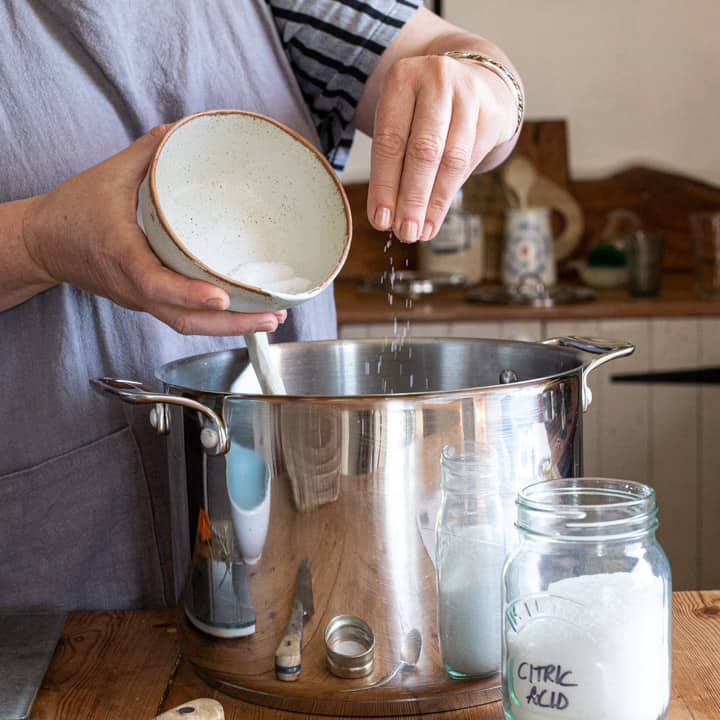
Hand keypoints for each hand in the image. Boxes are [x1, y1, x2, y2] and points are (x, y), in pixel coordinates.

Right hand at [22, 125, 285, 334]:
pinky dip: (214, 321)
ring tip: (269, 319)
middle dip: (230, 324)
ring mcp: (141, 299)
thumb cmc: (73, 210)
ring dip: (229, 328)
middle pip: (183, 319)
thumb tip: (182, 130)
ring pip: (186, 325)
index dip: (188, 294)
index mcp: (121, 254)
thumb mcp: (108, 174)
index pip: (155, 282)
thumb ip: (147, 153)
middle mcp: (134, 286)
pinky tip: (244, 313)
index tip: (221, 296)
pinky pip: (182, 319)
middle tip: (271, 317)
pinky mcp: (147, 302)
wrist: (44, 243)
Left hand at [367, 54, 516, 242]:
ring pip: (451, 160)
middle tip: (404, 232)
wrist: (469, 81)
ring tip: (419, 232)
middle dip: (412, 198)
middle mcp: (437, 80)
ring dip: (433, 203)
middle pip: (424, 150)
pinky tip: (435, 217)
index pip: (390, 140)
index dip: (384, 184)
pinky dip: (449, 195)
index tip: (380, 219)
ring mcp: (469, 94)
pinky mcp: (492, 113)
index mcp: (403, 78)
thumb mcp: (397, 120)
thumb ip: (391, 162)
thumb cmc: (420, 109)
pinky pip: (469, 162)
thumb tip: (386, 217)